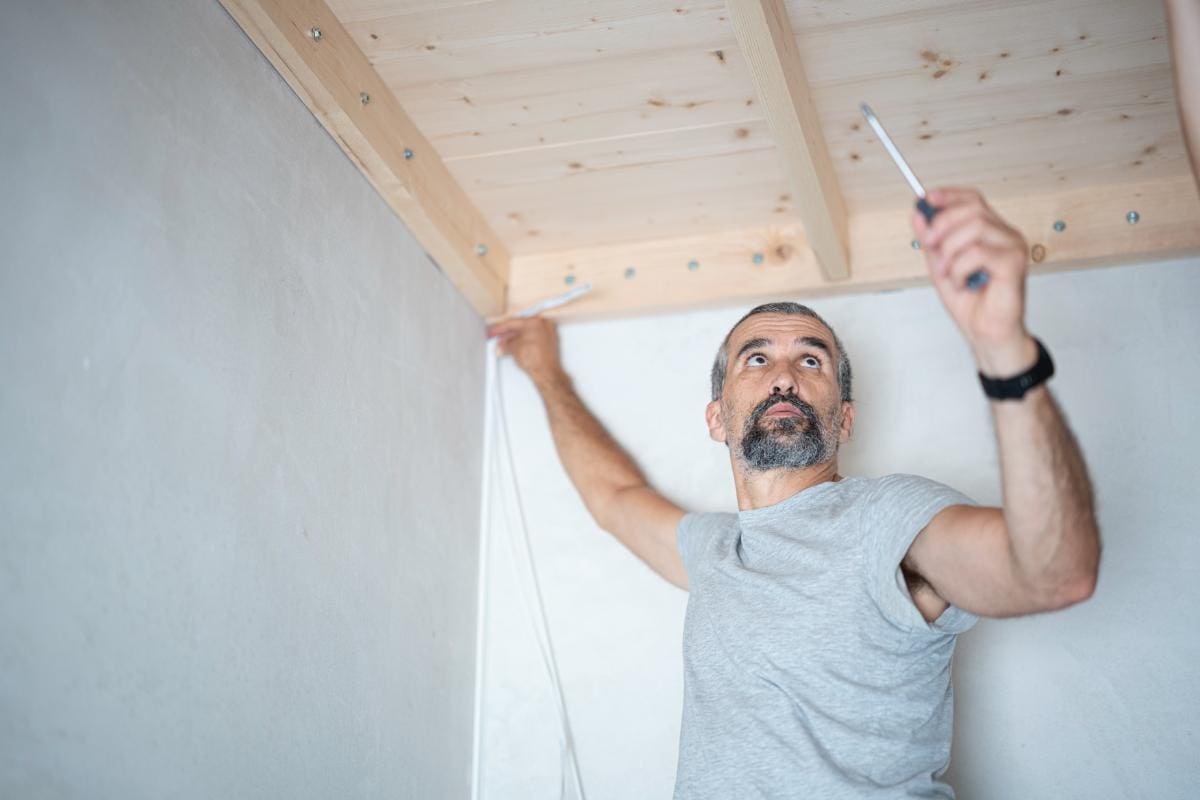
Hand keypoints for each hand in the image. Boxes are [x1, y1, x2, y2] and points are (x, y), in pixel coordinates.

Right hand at [487, 315, 564, 384]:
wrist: (547, 374)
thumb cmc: (536, 360)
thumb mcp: (514, 349)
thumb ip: (505, 344)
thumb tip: (502, 345)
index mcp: (535, 322)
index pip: (513, 323)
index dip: (500, 328)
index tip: (494, 331)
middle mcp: (543, 325)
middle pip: (520, 327)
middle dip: (507, 335)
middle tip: (497, 338)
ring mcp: (548, 333)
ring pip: (527, 334)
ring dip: (514, 340)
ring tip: (504, 346)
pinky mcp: (550, 343)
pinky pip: (534, 339)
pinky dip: (524, 343)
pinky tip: (515, 348)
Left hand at [913, 187, 1036, 375]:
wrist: (986, 334)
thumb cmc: (971, 303)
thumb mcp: (940, 266)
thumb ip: (930, 241)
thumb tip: (918, 214)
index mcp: (991, 232)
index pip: (972, 199)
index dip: (948, 195)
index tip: (924, 200)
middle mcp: (1006, 235)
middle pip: (972, 208)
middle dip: (942, 225)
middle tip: (929, 246)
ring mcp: (1013, 247)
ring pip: (974, 227)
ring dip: (950, 252)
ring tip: (949, 274)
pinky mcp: (1014, 263)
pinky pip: (977, 252)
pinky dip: (960, 269)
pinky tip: (963, 283)